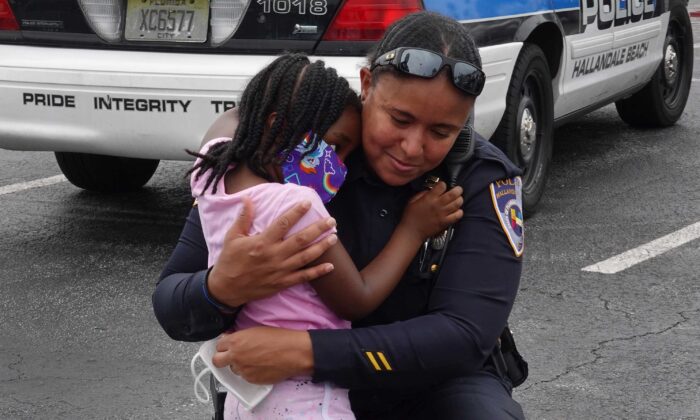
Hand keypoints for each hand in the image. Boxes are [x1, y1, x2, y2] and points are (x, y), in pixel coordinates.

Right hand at [207, 197, 337, 307]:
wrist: (226, 289)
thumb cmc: (229, 261)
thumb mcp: (232, 237)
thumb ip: (243, 218)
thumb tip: (248, 199)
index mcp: (262, 242)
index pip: (283, 223)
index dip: (297, 212)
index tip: (308, 203)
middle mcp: (274, 255)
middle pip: (301, 239)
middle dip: (318, 229)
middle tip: (331, 221)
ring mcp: (280, 270)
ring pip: (306, 257)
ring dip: (322, 247)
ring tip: (334, 238)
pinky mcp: (282, 283)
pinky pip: (304, 277)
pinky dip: (318, 272)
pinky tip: (330, 266)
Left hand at [212, 326, 312, 383]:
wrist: (293, 352)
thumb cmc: (279, 338)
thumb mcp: (256, 331)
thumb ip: (240, 337)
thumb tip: (232, 340)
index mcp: (236, 342)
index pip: (218, 346)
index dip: (225, 346)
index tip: (229, 346)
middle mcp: (235, 357)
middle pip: (217, 361)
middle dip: (222, 358)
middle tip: (231, 356)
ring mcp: (243, 370)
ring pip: (233, 370)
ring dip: (239, 365)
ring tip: (253, 360)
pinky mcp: (251, 380)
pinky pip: (245, 377)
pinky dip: (250, 372)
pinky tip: (261, 366)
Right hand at [401, 181, 462, 240]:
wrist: (412, 232)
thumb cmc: (410, 217)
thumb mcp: (412, 200)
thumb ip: (423, 193)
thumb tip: (431, 190)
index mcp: (429, 198)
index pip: (442, 186)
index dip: (443, 184)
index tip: (442, 186)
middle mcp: (437, 205)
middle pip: (453, 194)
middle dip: (458, 189)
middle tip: (458, 189)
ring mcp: (442, 214)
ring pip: (457, 204)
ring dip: (460, 199)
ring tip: (458, 199)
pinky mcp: (445, 222)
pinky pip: (457, 216)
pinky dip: (459, 212)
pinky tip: (457, 210)